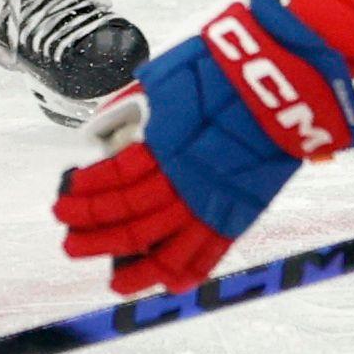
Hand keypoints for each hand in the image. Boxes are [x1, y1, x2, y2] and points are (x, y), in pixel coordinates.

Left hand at [51, 0, 353, 296]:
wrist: (288, 80)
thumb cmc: (227, 70)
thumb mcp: (171, 76)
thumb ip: (139, 105)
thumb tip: (108, 127)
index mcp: (166, 142)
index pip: (113, 178)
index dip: (85, 192)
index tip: (66, 194)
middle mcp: (186, 177)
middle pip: (129, 218)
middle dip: (93, 233)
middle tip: (70, 239)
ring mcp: (214, 200)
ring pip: (163, 247)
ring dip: (131, 265)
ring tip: (110, 279)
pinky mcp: (240, 213)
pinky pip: (207, 254)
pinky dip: (183, 273)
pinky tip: (163, 283)